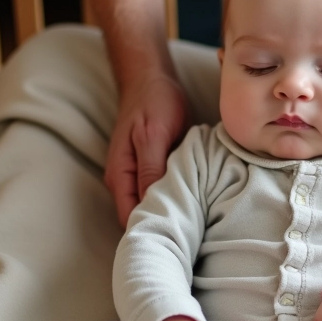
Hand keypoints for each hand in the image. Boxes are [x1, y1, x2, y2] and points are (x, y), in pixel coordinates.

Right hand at [105, 70, 188, 226]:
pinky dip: (178, 199)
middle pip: (142, 218)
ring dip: (175, 214)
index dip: (153, 231)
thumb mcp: (153, 134)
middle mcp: (124, 182)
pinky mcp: (152, 170)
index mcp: (119, 177)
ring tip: (201, 226)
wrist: (151, 78)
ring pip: (154, 207)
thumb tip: (153, 203)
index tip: (181, 242)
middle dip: (166, 228)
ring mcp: (137, 177)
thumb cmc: (152, 102)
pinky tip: (199, 204)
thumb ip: (151, 168)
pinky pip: (163, 193)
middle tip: (197, 238)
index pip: (131, 220)